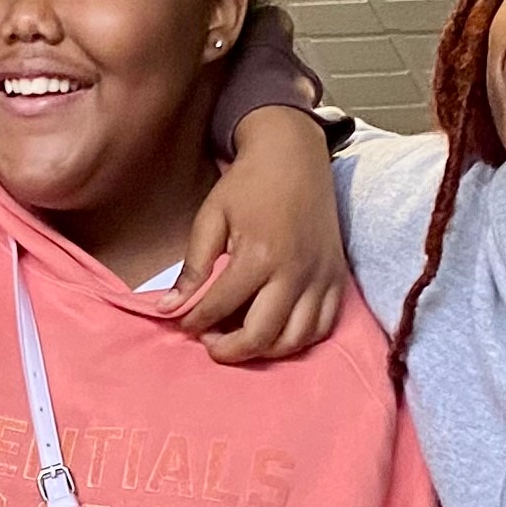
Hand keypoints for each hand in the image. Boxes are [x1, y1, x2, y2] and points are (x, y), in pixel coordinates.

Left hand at [167, 107, 345, 363]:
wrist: (294, 155)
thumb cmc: (247, 184)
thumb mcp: (210, 217)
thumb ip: (192, 267)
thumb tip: (168, 309)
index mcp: (259, 255)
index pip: (219, 307)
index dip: (195, 321)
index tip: (184, 322)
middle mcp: (294, 272)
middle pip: (260, 337)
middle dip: (228, 349)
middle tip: (210, 340)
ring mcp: (320, 278)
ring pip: (294, 341)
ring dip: (263, 351)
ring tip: (240, 338)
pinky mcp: (337, 278)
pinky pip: (322, 327)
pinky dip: (298, 340)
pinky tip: (275, 331)